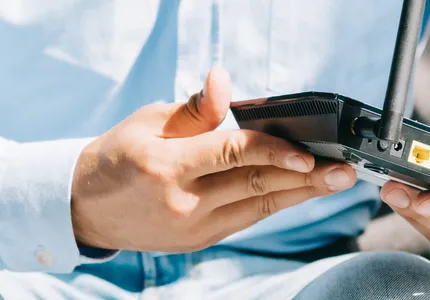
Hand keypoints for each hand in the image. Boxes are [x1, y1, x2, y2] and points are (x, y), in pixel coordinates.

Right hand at [71, 67, 355, 251]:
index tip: (310, 155)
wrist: (86, 208)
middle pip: (254, 187)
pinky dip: (274, 203)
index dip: (275, 153)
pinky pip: (245, 219)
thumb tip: (222, 81)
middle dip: (305, 180)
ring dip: (299, 195)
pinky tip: (300, 191)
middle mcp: (182, 202)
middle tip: (343, 172)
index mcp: (166, 166)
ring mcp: (192, 228)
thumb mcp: (148, 121)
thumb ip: (194, 109)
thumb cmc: (119, 155)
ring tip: (335, 182)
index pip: (232, 156)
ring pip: (256, 208)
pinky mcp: (200, 241)